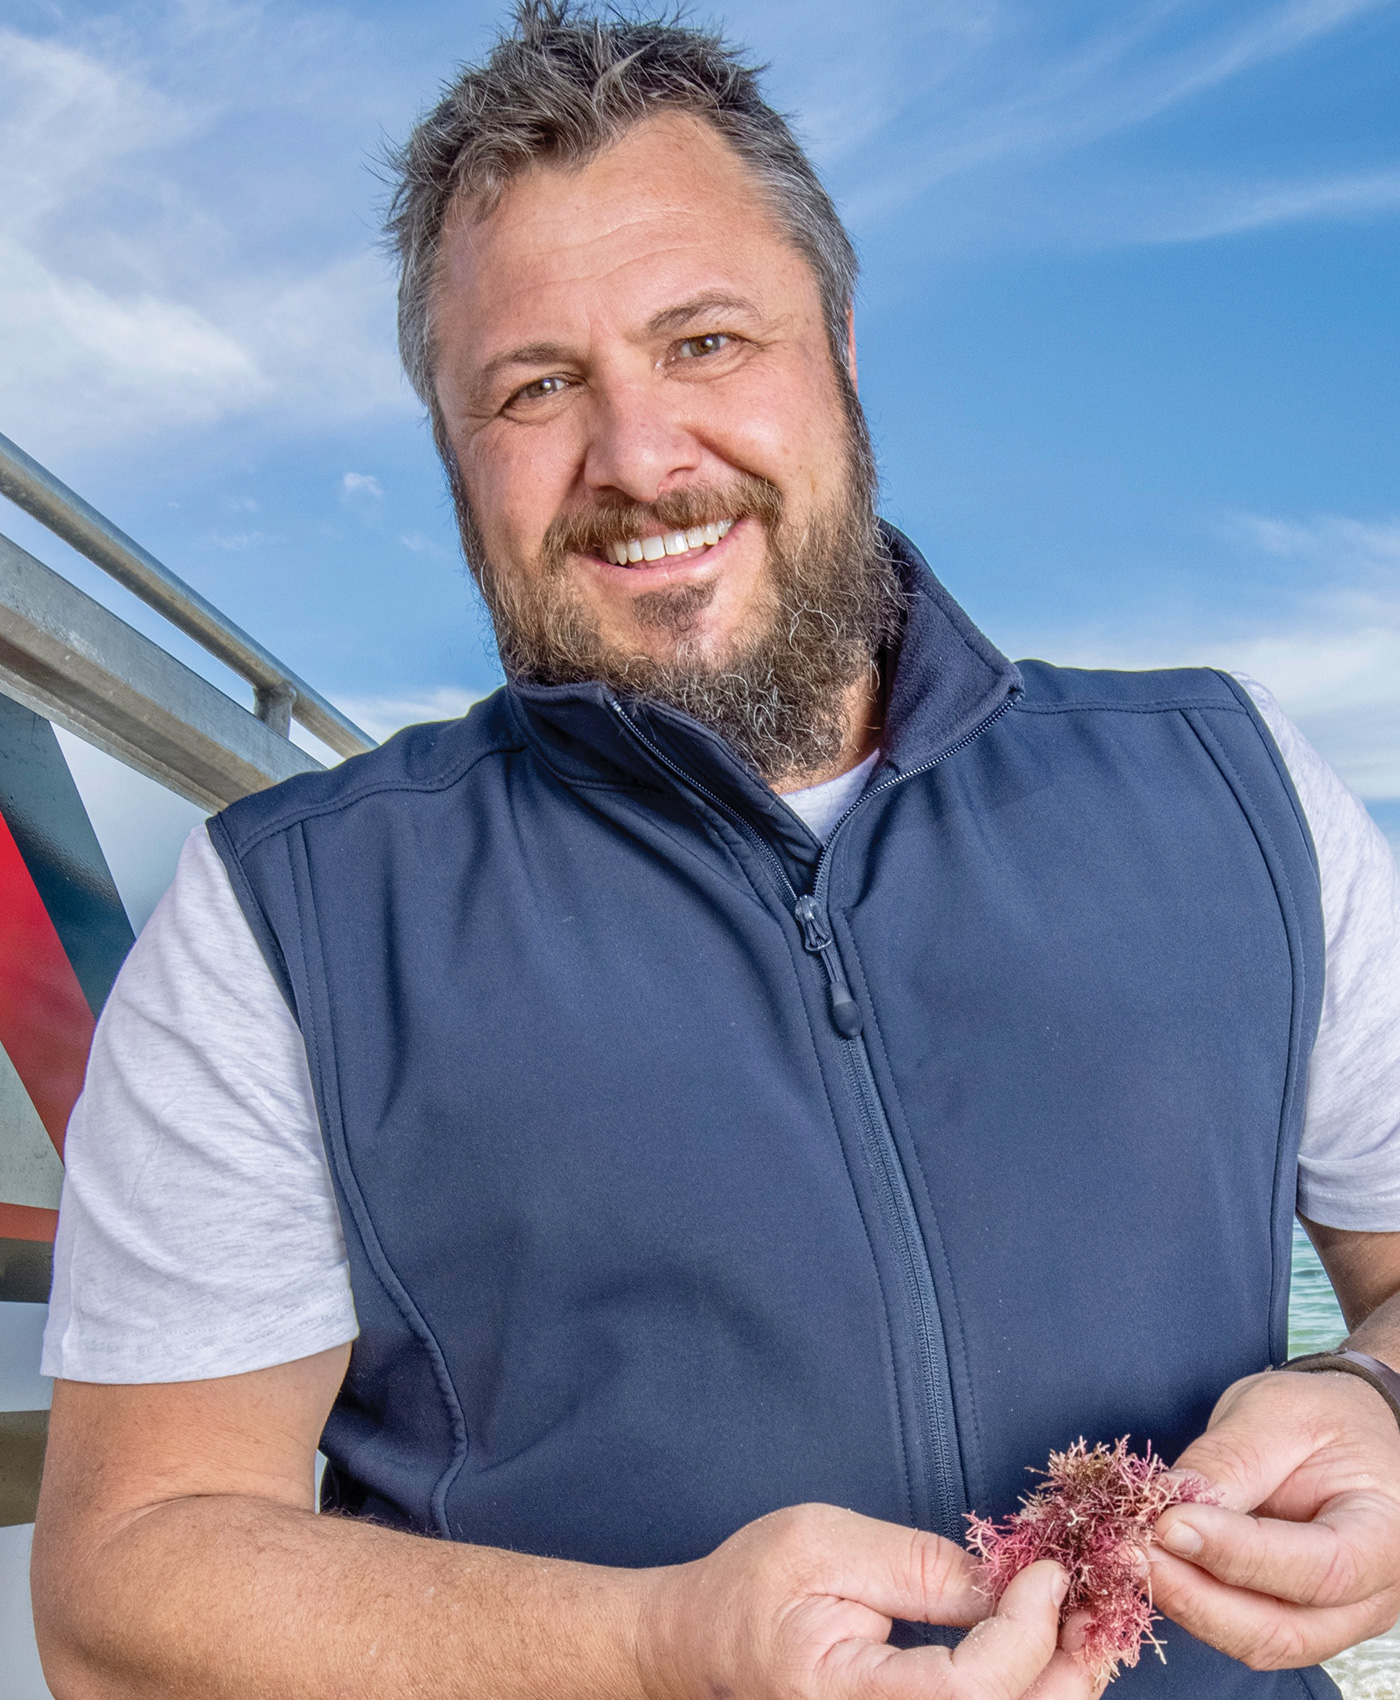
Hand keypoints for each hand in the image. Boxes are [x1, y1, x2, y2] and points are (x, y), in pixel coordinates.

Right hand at [635, 1501, 1102, 1699]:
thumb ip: (918, 1566)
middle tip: (1095, 1599)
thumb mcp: (824, 1544)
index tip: (1050, 1570)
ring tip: (1080, 1618)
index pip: (970, 1693)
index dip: (1026, 1633)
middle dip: (1067, 1667)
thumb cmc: (752, 1585)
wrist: (703, 1641)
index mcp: (843, 1697)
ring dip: (1059, 1681)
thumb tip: (1011, 1583)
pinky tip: (1047, 1647)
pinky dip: (1032, 1689)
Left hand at [1151, 1368, 1399, 1668]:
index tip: (1169, 1524)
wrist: (1345, 1429)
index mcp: (1385, 1533)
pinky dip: (1192, 1602)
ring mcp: (1335, 1617)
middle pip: (1286, 1629)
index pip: (1321, 1566)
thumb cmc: (1323, 1416)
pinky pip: (1241, 1628)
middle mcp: (1371, 1594)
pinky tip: (1152, 1564)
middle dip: (1200, 1598)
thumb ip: (1231, 1460)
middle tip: (1133, 1551)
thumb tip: (1167, 1503)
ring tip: (1133, 1555)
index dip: (1239, 1554)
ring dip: (1187, 1604)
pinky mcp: (1292, 1617)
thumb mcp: (1279, 1413)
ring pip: (1258, 1641)